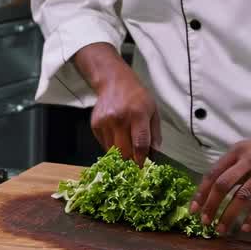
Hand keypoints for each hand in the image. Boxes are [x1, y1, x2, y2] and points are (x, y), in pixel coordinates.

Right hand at [73, 43, 159, 164]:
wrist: (114, 82)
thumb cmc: (137, 97)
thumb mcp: (153, 111)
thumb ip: (154, 134)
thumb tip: (154, 154)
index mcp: (137, 114)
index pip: (140, 144)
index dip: (142, 159)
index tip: (143, 167)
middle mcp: (119, 118)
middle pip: (124, 151)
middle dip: (131, 161)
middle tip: (135, 164)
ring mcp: (105, 122)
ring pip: (113, 151)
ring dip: (121, 155)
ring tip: (127, 151)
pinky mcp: (95, 125)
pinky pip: (104, 144)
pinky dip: (112, 147)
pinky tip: (117, 138)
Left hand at [190, 132, 250, 235]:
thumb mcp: (250, 150)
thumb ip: (234, 167)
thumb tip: (211, 192)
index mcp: (239, 151)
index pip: (214, 173)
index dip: (202, 193)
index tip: (194, 210)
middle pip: (224, 185)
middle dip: (212, 206)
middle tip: (206, 223)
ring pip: (243, 197)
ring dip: (229, 216)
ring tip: (222, 229)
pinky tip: (245, 227)